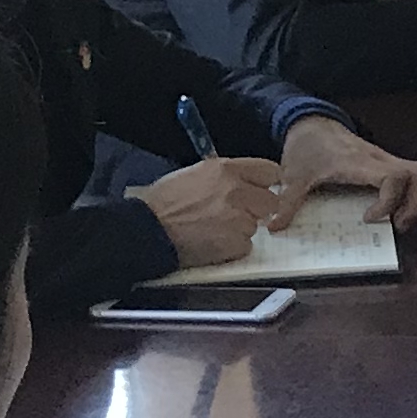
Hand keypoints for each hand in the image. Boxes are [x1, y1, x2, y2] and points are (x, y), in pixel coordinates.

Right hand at [134, 156, 290, 265]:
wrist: (146, 230)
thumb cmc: (162, 202)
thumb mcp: (194, 174)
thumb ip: (224, 176)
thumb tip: (245, 181)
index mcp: (226, 169)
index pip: (269, 171)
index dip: (266, 183)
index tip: (260, 191)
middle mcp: (236, 191)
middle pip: (270, 201)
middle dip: (257, 209)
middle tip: (236, 215)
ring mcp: (238, 218)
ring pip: (256, 225)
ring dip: (241, 229)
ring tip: (214, 230)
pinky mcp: (235, 243)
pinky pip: (245, 246)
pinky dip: (232, 248)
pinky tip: (212, 243)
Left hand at [279, 116, 416, 221]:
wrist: (310, 122)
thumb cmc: (305, 147)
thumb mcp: (294, 175)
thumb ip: (287, 202)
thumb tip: (274, 227)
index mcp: (358, 162)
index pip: (393, 177)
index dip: (389, 202)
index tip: (368, 218)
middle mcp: (377, 159)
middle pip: (416, 174)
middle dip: (414, 203)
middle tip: (397, 224)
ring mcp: (383, 159)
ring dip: (416, 198)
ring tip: (400, 219)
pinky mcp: (384, 161)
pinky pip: (409, 174)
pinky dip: (409, 192)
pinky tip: (394, 207)